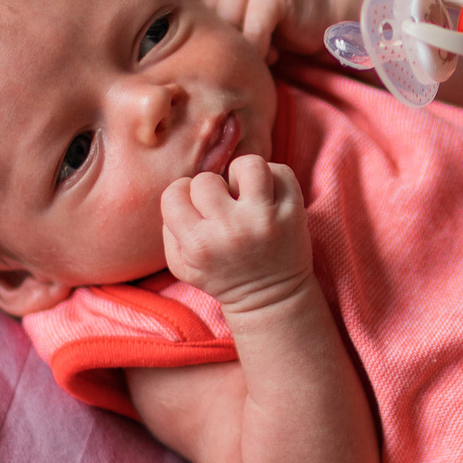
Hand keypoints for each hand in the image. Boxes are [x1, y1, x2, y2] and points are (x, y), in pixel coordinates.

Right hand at [160, 156, 312, 314]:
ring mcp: (265, 219)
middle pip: (206, 179)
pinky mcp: (294, 212)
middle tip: (222, 207)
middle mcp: (231, 230)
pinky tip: (267, 196)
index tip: (196, 209)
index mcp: (198, 245)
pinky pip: (280, 171)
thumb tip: (180, 191)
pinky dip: (273, 178)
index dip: (183, 196)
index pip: (174, 194)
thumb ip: (169, 228)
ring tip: (245, 193)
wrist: (270, 298)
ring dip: (243, 174)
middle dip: (211, 190)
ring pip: (247, 164)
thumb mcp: (181, 266)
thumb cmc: (222, 277)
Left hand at [177, 0, 360, 61]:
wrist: (325, 26)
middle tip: (243, 52)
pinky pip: (251, 38)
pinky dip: (262, 53)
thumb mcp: (232, 27)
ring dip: (244, 52)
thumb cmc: (275, 34)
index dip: (169, 20)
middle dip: (220, 47)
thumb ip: (204, 26)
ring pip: (226, 33)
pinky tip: (274, 50)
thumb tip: (159, 48)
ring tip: (263, 48)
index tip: (172, 44)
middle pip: (202, 24)